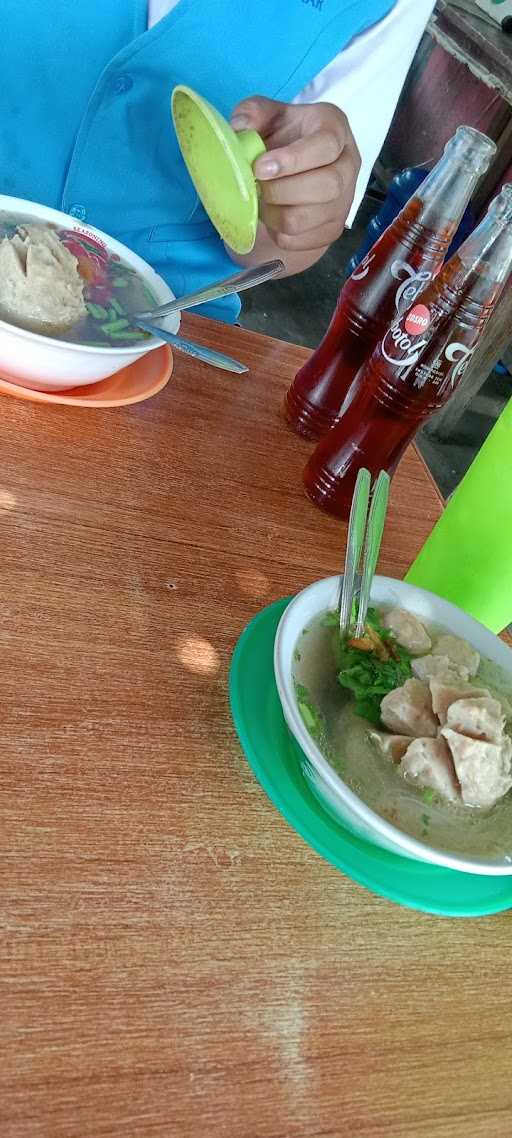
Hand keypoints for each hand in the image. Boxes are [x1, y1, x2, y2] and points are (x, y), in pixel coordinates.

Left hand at [231, 96, 360, 256]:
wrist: (295, 170)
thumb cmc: (282, 136)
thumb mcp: (267, 115)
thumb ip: (252, 112)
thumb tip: (240, 128)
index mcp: (335, 128)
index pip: (326, 146)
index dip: (292, 159)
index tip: (260, 167)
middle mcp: (348, 165)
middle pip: (326, 186)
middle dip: (281, 191)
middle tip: (257, 186)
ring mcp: (343, 201)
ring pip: (306, 218)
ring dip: (273, 213)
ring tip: (261, 200)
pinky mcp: (331, 229)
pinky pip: (298, 240)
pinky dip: (276, 232)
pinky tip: (271, 214)